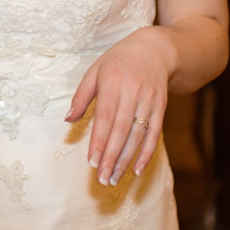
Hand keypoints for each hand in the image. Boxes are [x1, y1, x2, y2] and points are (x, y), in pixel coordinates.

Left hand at [65, 27, 173, 184]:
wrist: (155, 49)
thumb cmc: (118, 61)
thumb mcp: (95, 70)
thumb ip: (81, 96)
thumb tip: (68, 120)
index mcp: (112, 81)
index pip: (105, 117)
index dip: (99, 141)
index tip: (91, 162)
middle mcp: (132, 91)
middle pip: (122, 130)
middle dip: (111, 157)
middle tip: (102, 179)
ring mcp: (149, 100)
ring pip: (138, 135)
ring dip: (126, 159)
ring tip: (115, 179)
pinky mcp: (161, 107)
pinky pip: (155, 134)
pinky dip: (146, 153)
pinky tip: (137, 169)